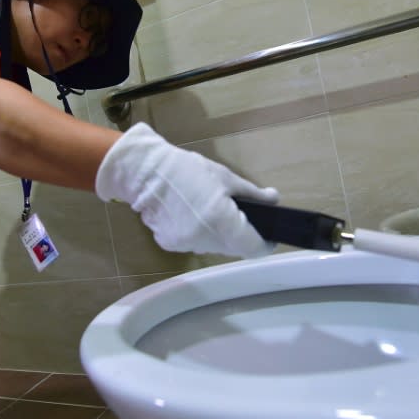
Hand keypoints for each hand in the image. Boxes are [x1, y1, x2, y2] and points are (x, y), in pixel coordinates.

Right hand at [95, 122, 279, 257]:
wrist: (145, 174)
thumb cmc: (188, 170)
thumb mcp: (225, 177)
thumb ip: (253, 194)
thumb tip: (274, 200)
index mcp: (222, 222)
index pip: (253, 248)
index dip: (265, 244)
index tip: (268, 235)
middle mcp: (205, 240)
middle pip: (234, 248)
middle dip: (241, 235)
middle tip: (238, 214)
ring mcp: (186, 245)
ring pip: (214, 247)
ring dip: (219, 235)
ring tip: (211, 211)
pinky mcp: (171, 245)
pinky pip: (194, 244)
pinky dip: (199, 234)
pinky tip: (191, 215)